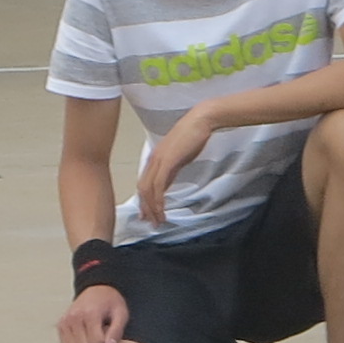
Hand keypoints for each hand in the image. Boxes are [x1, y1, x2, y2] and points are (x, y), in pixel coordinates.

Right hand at [56, 284, 128, 342]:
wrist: (97, 289)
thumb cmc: (111, 303)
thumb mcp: (121, 314)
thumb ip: (116, 331)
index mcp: (90, 313)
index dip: (105, 341)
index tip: (107, 331)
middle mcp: (74, 317)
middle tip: (99, 333)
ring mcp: (65, 322)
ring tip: (91, 334)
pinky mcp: (60, 325)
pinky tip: (83, 336)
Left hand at [133, 115, 211, 229]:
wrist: (201, 120)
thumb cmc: (194, 135)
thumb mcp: (179, 156)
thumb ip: (171, 170)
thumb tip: (166, 183)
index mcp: (154, 158)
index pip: (144, 183)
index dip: (144, 200)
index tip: (148, 214)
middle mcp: (152, 160)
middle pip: (142, 189)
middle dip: (146, 208)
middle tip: (151, 222)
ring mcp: (158, 161)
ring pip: (148, 190)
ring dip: (151, 207)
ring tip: (158, 220)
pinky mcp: (166, 161)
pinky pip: (158, 185)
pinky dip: (158, 200)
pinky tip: (162, 209)